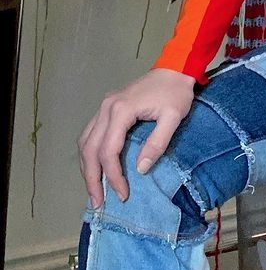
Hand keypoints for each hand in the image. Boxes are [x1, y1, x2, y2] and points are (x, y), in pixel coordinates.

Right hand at [78, 68, 195, 207]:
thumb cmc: (176, 92)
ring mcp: (104, 106)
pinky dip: (89, 153)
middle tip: (98, 202)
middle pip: (89, 149)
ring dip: (86, 167)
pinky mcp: (107, 107)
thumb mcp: (173, 118)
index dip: (113, 175)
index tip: (123, 194)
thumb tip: (140, 170)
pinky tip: (95, 167)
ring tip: (94, 189)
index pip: (109, 150)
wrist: (174, 68)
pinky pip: (90, 133)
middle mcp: (106, 108)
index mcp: (121, 110)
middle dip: (92, 178)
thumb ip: (157, 143)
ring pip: (85, 141)